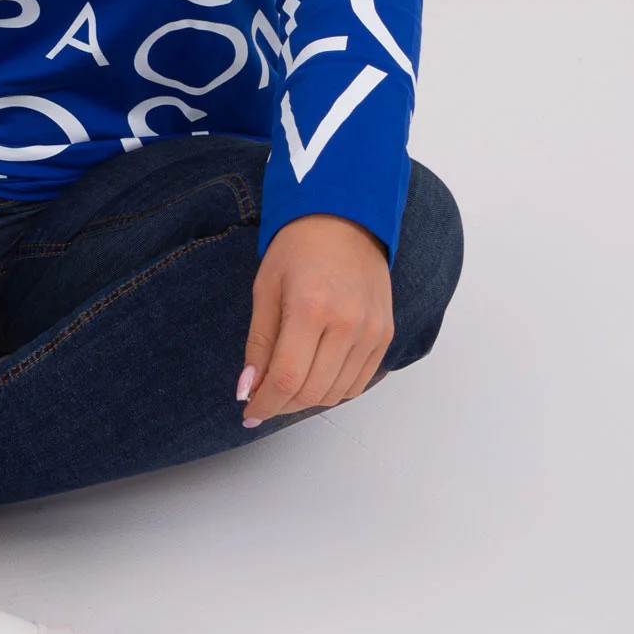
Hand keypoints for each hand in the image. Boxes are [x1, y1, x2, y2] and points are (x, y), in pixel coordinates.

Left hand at [239, 213, 393, 423]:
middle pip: (312, 391)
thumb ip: (259, 344)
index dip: (265, 404)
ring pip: (336, 393)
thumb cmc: (299, 248)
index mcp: (312, 308)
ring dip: (306, 399)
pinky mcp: (386, 335)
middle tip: (262, 400)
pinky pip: (359, 382)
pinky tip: (313, 376)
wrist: (346, 220)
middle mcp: (348, 323)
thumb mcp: (266, 289)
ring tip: (286, 386)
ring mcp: (372, 331)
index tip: (249, 413)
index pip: (287, 378)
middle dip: (281, 405)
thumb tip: (247, 389)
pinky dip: (333, 389)